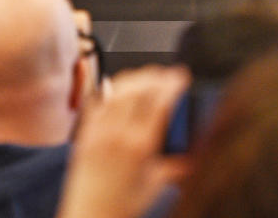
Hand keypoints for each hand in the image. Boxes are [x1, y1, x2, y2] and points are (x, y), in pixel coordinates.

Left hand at [56, 66, 191, 217]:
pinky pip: (97, 101)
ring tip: (146, 76)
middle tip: (166, 73)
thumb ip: (176, 168)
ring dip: (134, 78)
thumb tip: (193, 159)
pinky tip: (117, 86)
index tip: (181, 76)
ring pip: (116, 90)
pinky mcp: (84, 133)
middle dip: (155, 76)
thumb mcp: (155, 186)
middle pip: (138, 89)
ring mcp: (98, 131)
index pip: (159, 102)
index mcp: (140, 146)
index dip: (172, 84)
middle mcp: (117, 134)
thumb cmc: (119, 208)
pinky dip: (109, 89)